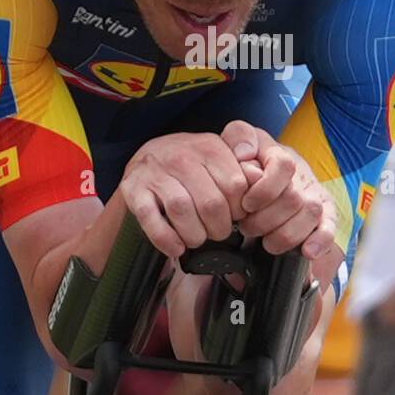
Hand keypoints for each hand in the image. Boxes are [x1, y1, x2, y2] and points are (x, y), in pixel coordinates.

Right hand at [120, 132, 250, 257]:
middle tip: (219, 232)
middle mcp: (181, 156)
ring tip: (198, 239)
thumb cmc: (191, 164)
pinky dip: (166, 239)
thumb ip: (243, 168)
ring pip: (182, 210)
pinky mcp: (134, 190)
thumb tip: (260, 179)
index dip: (240, 209)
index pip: (236, 186)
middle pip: (211, 203)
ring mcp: (155, 173)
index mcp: (209, 147)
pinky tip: (176, 247)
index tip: (237, 217)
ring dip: (195, 235)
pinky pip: (150, 219)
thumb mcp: (219, 157)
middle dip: (220, 227)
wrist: (147, 158)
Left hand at [220, 121, 342, 285]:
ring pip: (311, 213)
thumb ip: (239, 139)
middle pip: (293, 198)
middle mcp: (300, 173)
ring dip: (285, 235)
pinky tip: (308, 251)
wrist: (269, 174)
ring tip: (266, 242)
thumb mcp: (238, 144)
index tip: (246, 204)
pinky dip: (320, 240)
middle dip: (264, 220)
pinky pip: (330, 227)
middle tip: (247, 227)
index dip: (264, 190)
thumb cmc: (249, 164)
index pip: (283, 165)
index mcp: (279, 153)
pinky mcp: (325, 214)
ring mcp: (314, 194)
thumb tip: (244, 155)